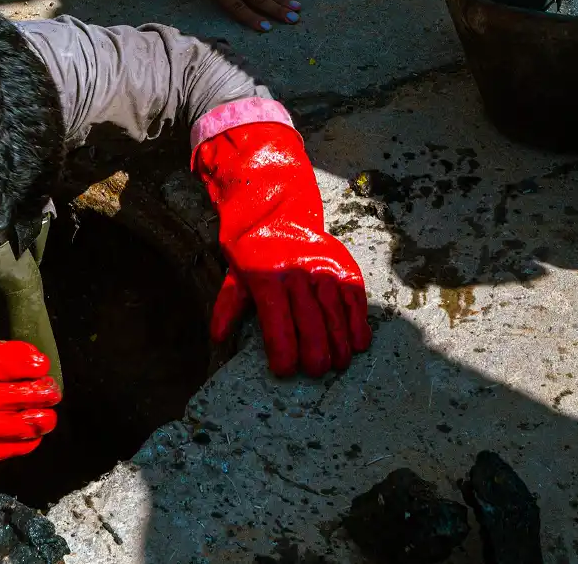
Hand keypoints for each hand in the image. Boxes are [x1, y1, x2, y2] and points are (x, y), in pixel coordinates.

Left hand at [194, 122, 371, 375]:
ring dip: (339, 342)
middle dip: (314, 352)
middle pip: (309, 320)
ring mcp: (322, 266)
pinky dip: (358, 321)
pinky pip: (354, 297)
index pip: (276, 321)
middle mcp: (295, 271)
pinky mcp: (342, 264)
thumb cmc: (251, 247)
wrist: (275, 206)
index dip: (283, 349)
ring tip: (338, 365)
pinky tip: (358, 343)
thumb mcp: (234, 274)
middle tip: (314, 371)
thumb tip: (218, 338)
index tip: (284, 370)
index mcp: (265, 276)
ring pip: (334, 311)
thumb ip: (228, 307)